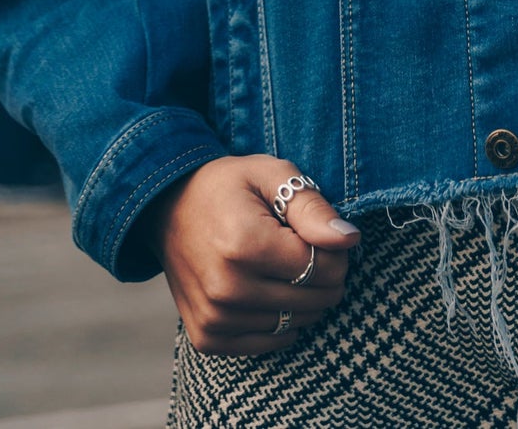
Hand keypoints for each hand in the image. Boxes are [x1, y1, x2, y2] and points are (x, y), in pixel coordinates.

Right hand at [146, 155, 360, 355]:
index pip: (323, 268)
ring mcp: (214, 318)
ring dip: (300, 299)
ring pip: (295, 324)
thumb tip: (350, 240)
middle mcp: (227, 289)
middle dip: (322, 275)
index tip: (319, 233)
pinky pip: (268, 344)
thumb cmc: (229, 186)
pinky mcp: (206, 337)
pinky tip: (266, 290)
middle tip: (301, 248)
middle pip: (314, 301)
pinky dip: (279, 321)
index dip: (334, 250)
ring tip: (279, 265)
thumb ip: (312, 207)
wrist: (167, 207)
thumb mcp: (271, 174)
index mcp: (245, 245)